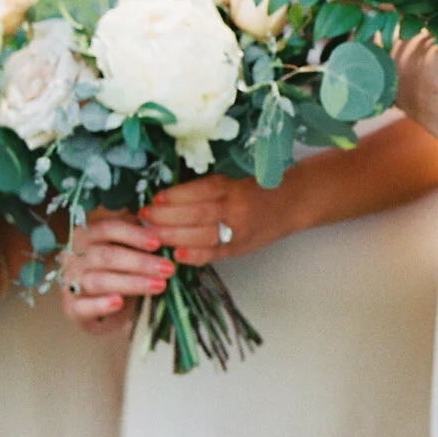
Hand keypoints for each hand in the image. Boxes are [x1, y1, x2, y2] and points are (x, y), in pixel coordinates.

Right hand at [56, 213, 170, 335]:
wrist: (98, 305)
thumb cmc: (117, 269)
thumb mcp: (126, 249)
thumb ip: (139, 239)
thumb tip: (163, 231)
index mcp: (88, 235)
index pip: (108, 228)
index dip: (133, 234)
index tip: (157, 243)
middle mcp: (74, 256)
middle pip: (106, 256)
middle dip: (140, 262)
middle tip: (168, 269)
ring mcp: (70, 282)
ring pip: (99, 281)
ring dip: (131, 283)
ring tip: (159, 286)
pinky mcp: (71, 307)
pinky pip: (83, 306)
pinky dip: (101, 304)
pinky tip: (119, 303)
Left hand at [139, 175, 289, 267]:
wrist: (294, 203)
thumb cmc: (258, 189)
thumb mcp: (234, 181)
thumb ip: (206, 189)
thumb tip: (165, 196)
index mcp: (233, 187)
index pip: (201, 191)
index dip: (176, 195)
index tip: (154, 198)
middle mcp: (236, 208)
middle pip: (197, 214)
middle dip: (166, 217)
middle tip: (143, 218)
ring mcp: (239, 231)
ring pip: (202, 235)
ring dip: (173, 236)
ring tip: (150, 236)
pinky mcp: (240, 248)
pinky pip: (214, 253)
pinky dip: (194, 255)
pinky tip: (176, 255)